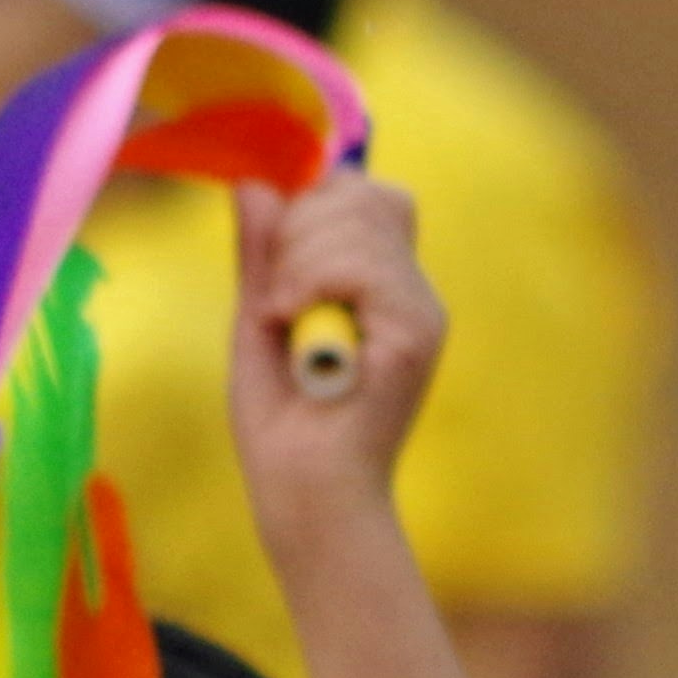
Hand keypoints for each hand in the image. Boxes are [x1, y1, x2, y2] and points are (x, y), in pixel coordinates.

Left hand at [228, 171, 446, 567]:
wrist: (305, 496)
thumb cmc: (284, 427)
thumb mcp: (260, 316)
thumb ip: (263, 252)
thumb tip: (256, 181)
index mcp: (385, 286)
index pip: (364, 192)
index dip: (314, 202)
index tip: (276, 262)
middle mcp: (413, 293)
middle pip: (363, 192)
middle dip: (298, 226)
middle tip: (275, 298)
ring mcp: (421, 312)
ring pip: (358, 219)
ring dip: (296, 260)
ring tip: (281, 319)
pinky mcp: (416, 336)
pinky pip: (360, 265)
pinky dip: (309, 283)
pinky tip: (292, 326)